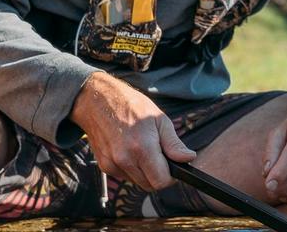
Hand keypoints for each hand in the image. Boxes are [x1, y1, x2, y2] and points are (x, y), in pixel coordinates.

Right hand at [70, 71, 195, 190]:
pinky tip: (132, 151)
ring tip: (145, 150)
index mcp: (142, 148)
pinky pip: (125, 176)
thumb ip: (174, 144)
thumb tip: (189, 158)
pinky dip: (132, 169)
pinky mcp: (104, 166)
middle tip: (161, 157)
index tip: (174, 166)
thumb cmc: (131, 106)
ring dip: (145, 172)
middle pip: (149, 185)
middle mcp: (125, 160)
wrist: (98, 101)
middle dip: (159, 175)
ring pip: (137, 182)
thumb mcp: (159, 119)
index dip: (171, 177)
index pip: (161, 181)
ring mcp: (112, 164)